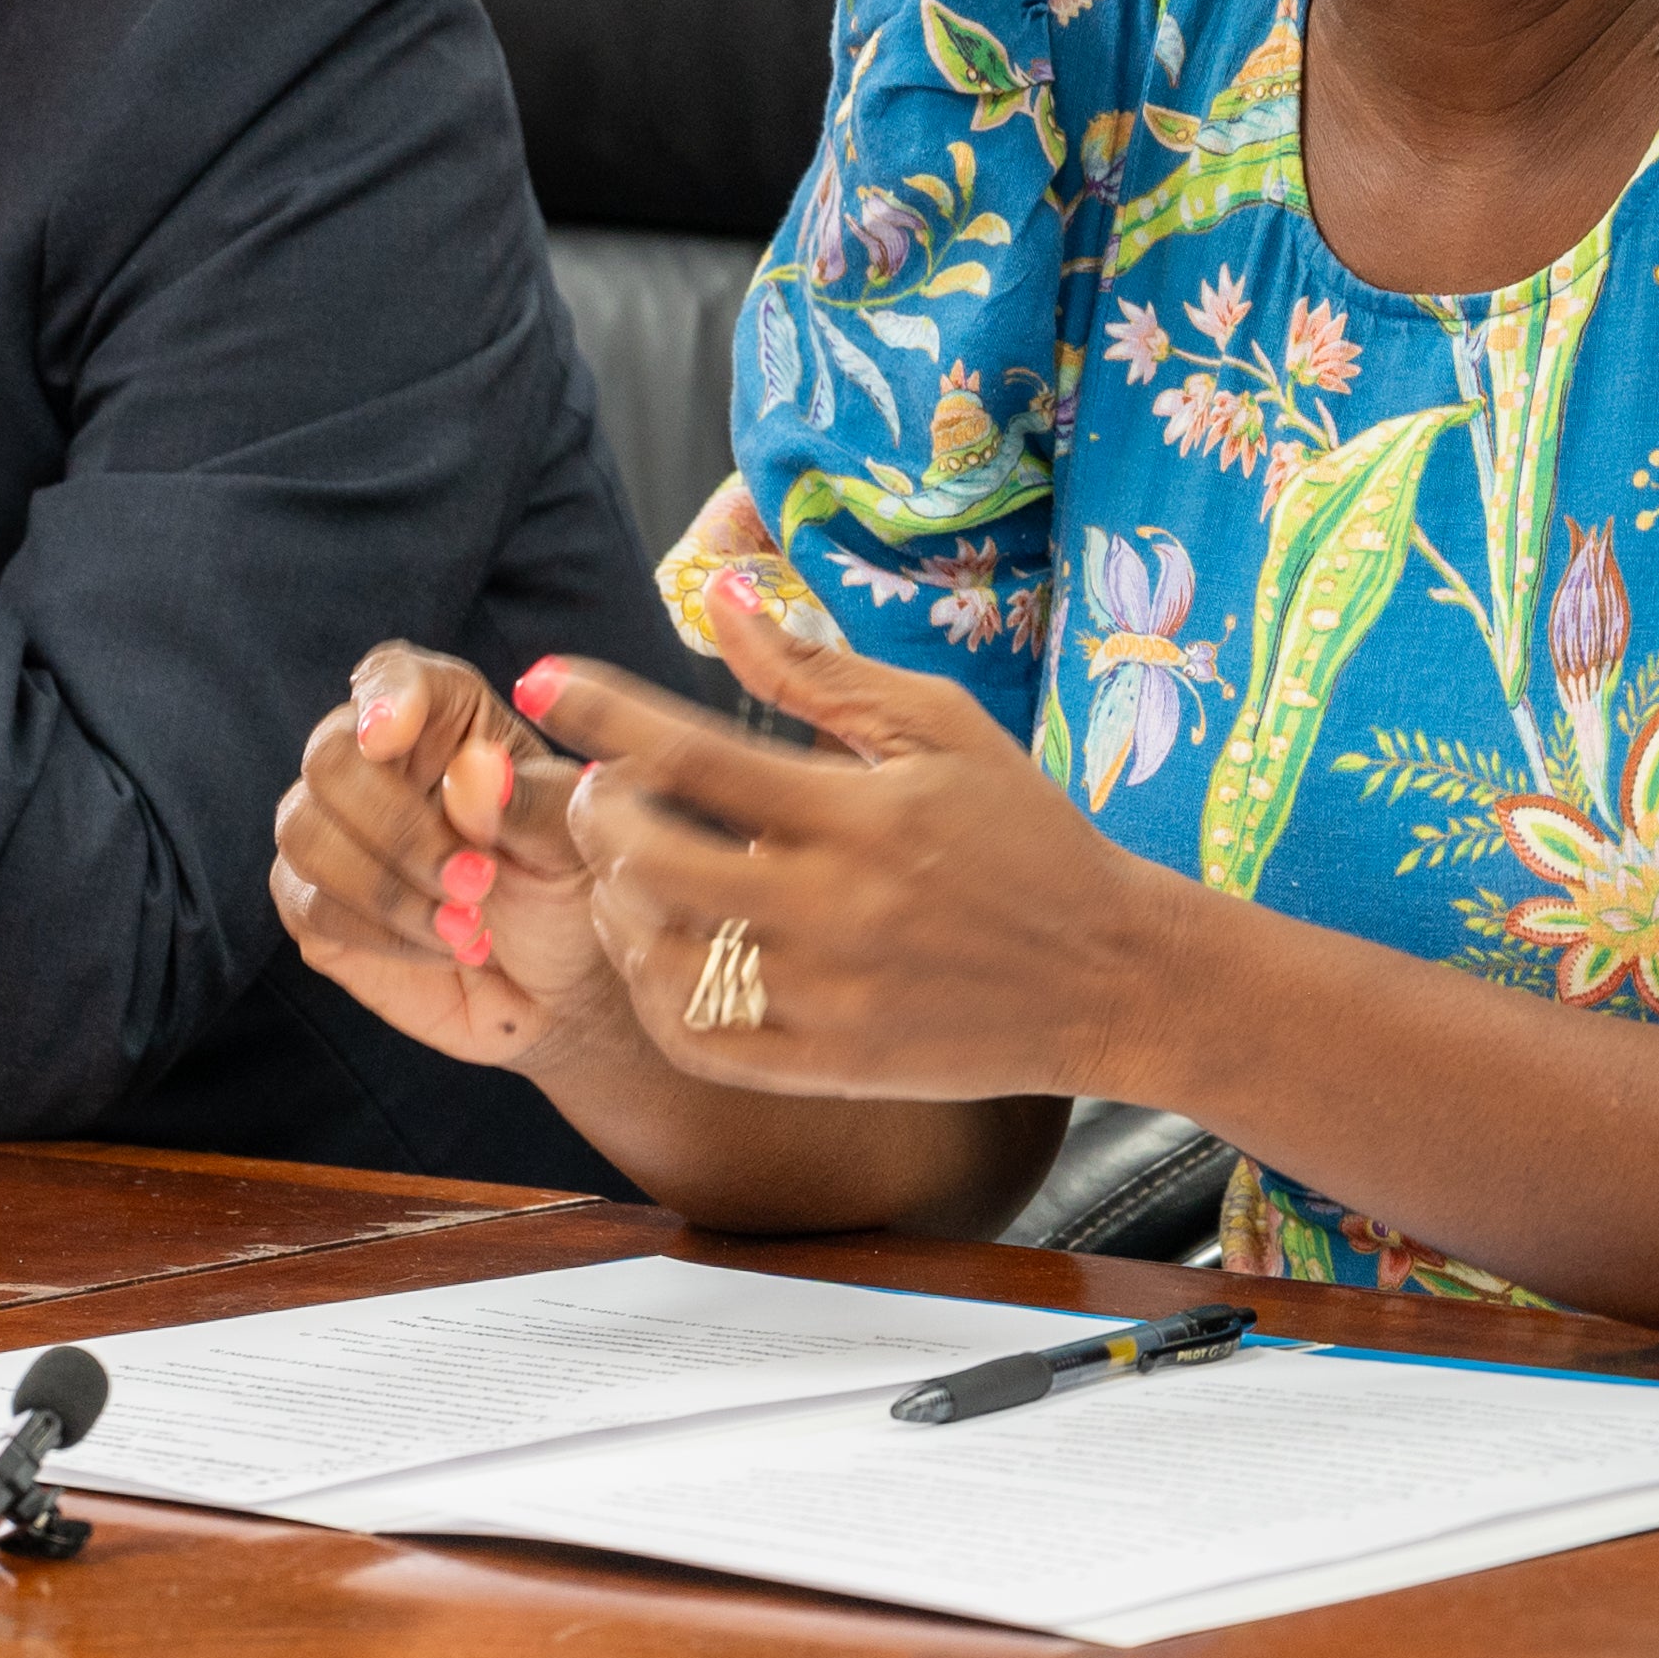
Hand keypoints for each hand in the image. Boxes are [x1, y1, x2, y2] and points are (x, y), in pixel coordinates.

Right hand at [267, 642, 629, 1070]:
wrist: (561, 990)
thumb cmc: (570, 894)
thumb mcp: (577, 846)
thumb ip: (530, 805)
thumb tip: (472, 772)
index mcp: (447, 722)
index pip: (392, 674)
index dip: (384, 696)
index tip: (389, 736)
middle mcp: (380, 765)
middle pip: (329, 754)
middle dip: (396, 824)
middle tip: (475, 881)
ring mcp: (339, 834)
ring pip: (304, 830)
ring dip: (385, 886)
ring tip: (468, 926)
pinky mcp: (317, 905)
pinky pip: (308, 903)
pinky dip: (379, 934)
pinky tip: (442, 948)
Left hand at [521, 571, 1183, 1105]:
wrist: (1113, 974)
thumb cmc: (1026, 834)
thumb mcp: (939, 727)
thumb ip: (818, 670)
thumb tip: (722, 594)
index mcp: (861, 813)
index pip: (693, 755)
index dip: (604, 714)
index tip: (545, 681)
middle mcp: (837, 908)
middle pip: (654, 859)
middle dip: (599, 813)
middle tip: (601, 790)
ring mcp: (827, 997)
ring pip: (659, 955)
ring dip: (616, 902)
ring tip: (626, 868)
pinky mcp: (828, 1063)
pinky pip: (695, 1037)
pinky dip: (651, 989)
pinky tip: (658, 946)